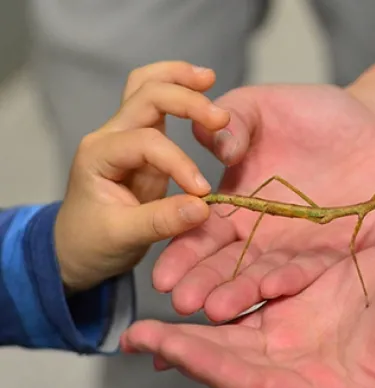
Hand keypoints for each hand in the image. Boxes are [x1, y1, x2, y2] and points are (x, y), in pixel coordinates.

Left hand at [54, 61, 229, 291]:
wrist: (78, 247)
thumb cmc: (93, 242)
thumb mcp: (124, 237)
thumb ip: (161, 221)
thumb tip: (204, 206)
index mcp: (99, 155)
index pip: (147, 143)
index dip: (180, 163)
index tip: (203, 192)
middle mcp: (110, 136)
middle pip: (146, 95)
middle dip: (185, 101)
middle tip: (221, 118)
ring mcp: (125, 136)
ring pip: (146, 88)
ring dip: (177, 78)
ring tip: (208, 78)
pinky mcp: (141, 144)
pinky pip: (156, 106)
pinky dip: (177, 92)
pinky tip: (199, 92)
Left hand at [122, 232, 374, 387]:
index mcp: (326, 387)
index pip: (254, 385)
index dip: (208, 369)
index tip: (166, 351)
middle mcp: (302, 362)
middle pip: (231, 359)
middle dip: (183, 349)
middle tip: (138, 337)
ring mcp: (297, 327)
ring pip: (234, 329)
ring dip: (193, 323)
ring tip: (152, 316)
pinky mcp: (298, 295)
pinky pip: (253, 293)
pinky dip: (224, 291)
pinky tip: (198, 284)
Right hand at [152, 84, 374, 320]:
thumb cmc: (315, 114)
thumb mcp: (262, 106)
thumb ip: (231, 120)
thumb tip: (208, 140)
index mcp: (237, 204)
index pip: (202, 232)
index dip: (182, 252)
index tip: (161, 272)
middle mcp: (261, 233)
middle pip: (227, 263)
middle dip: (203, 283)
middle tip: (180, 302)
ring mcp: (296, 247)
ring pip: (262, 274)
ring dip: (239, 292)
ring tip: (215, 310)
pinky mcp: (333, 254)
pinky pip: (309, 270)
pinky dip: (290, 280)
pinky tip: (270, 288)